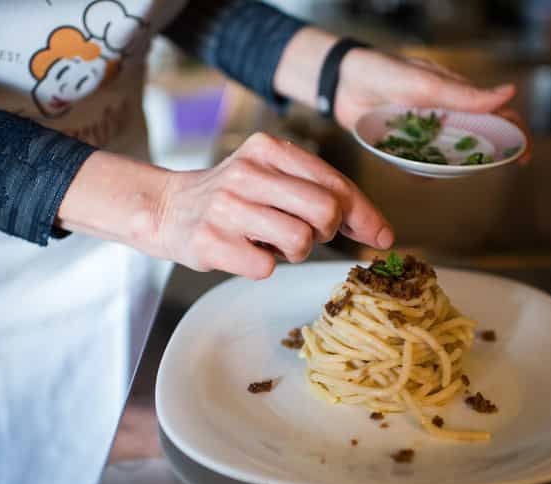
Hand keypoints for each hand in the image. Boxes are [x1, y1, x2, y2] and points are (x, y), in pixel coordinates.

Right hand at [156, 132, 393, 278]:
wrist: (169, 208)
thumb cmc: (235, 197)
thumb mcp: (275, 177)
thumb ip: (322, 194)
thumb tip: (378, 231)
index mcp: (270, 149)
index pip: (335, 183)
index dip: (365, 214)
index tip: (381, 236)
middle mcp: (248, 172)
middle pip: (325, 211)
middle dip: (327, 231)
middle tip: (306, 233)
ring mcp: (227, 207)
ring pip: (301, 241)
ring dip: (296, 252)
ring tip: (272, 242)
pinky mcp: (212, 242)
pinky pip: (267, 267)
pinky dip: (264, 266)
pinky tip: (247, 251)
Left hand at [335, 50, 531, 163]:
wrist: (342, 84)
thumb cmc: (384, 72)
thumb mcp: (425, 82)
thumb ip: (463, 93)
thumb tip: (508, 94)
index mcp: (458, 97)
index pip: (497, 114)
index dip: (515, 133)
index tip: (522, 154)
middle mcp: (447, 117)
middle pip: (479, 141)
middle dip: (490, 158)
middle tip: (491, 171)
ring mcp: (427, 134)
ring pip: (452, 159)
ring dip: (456, 169)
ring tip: (452, 173)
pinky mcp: (407, 148)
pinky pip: (422, 167)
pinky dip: (425, 173)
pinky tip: (421, 174)